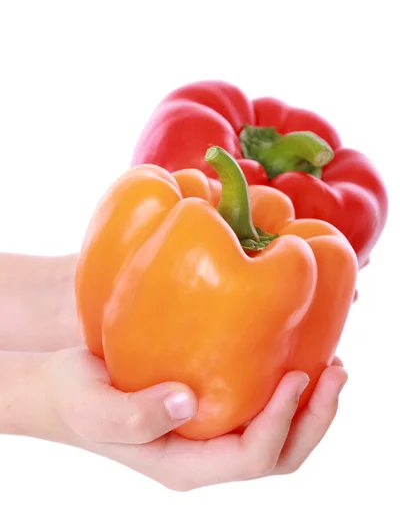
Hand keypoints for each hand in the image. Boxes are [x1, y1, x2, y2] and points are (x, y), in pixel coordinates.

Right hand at [43, 348, 346, 490]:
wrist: (66, 388)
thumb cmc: (75, 397)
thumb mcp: (94, 407)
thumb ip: (135, 415)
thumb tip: (188, 401)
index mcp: (182, 465)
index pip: (248, 459)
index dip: (279, 422)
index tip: (295, 376)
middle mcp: (205, 455)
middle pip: (277, 455)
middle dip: (314, 419)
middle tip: (336, 371)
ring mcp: (211, 435)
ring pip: (277, 436)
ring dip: (311, 406)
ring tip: (332, 365)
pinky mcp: (212, 408)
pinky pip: (261, 409)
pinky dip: (290, 390)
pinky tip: (297, 356)